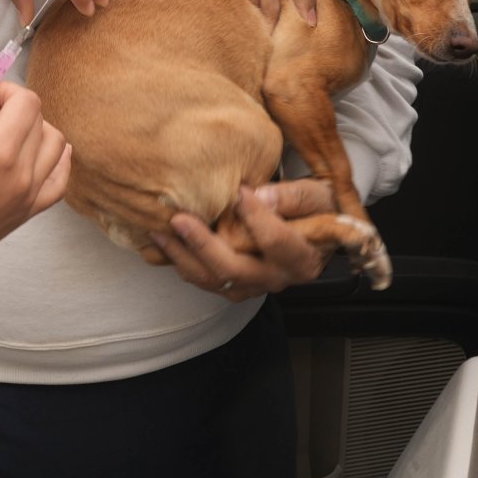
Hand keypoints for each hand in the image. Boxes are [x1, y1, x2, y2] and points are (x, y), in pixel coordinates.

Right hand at [0, 73, 72, 276]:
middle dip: (11, 107)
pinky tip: (38, 152)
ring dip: (33, 128)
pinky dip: (56, 159)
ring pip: (55, 145)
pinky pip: (59, 180)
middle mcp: (22, 176)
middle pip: (39, 119)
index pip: (26, 102)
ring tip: (1, 132)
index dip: (5, 89)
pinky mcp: (28, 212)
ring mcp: (29, 197)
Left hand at [149, 180, 333, 301]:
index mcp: (301, 260)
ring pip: (213, 280)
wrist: (316, 228)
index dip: (257, 218)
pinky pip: (204, 280)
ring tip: (160, 231)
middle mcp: (276, 278)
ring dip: (183, 257)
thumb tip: (260, 196)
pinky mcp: (234, 285)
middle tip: (179, 220)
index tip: (239, 192)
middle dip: (203, 245)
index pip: (276, 243)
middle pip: (234, 270)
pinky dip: (181, 263)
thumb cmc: (317, 207)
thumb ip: (292, 196)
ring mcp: (253, 286)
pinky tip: (162, 243)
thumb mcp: (316, 195)